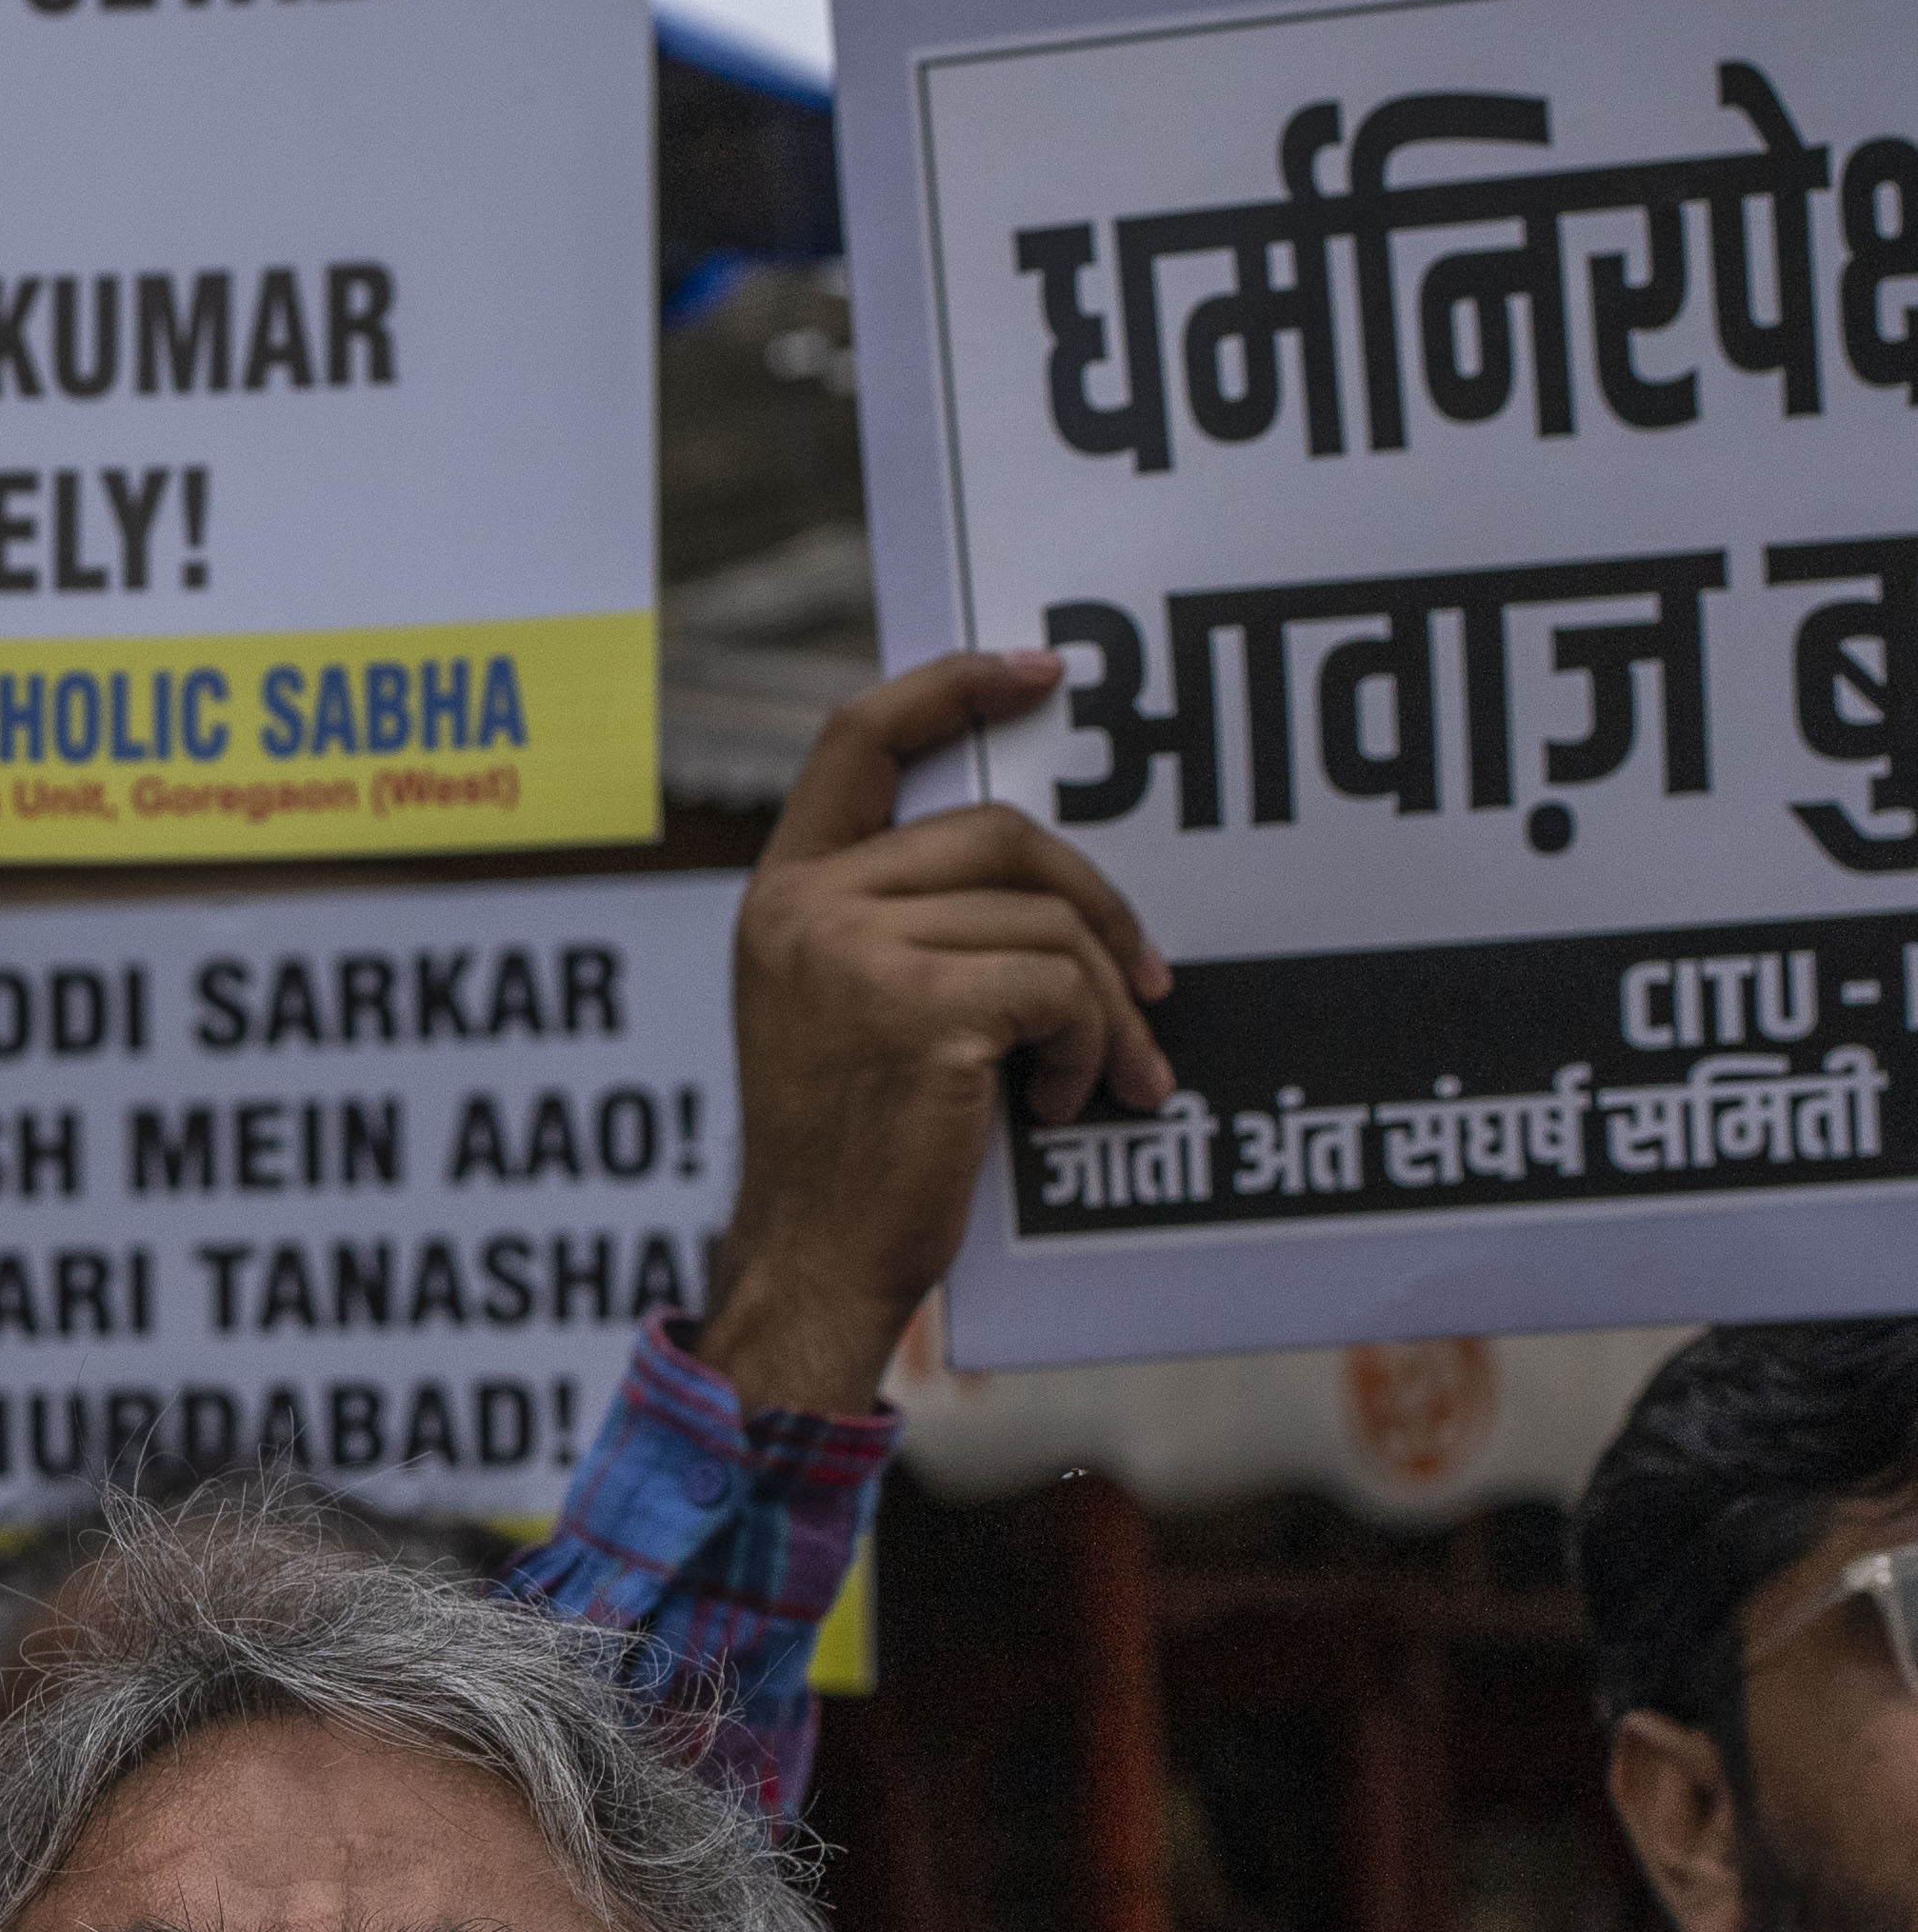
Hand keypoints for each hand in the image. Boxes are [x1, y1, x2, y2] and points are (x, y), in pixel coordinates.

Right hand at [699, 645, 1173, 1418]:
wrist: (810, 1264)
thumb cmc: (848, 1154)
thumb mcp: (838, 1010)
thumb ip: (896, 924)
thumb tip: (1035, 874)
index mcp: (782, 895)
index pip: (858, 739)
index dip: (953, 687)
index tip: (1040, 668)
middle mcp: (805, 909)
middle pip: (1000, 832)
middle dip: (1097, 904)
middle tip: (1150, 983)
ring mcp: (854, 956)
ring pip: (1047, 921)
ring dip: (1105, 1007)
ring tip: (1101, 1076)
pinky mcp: (918, 1012)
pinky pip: (1060, 988)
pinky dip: (1091, 1049)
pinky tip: (1066, 1104)